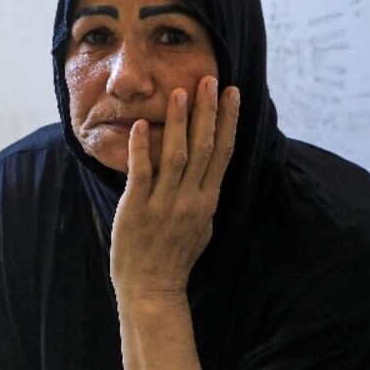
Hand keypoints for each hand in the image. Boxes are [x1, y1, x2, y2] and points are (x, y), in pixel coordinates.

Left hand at [110, 76, 239, 299]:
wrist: (152, 289)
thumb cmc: (175, 258)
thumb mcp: (202, 227)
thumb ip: (205, 197)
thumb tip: (212, 173)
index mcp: (207, 201)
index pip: (223, 152)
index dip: (228, 120)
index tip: (233, 92)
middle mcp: (190, 199)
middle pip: (204, 147)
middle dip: (208, 111)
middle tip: (211, 80)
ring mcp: (164, 204)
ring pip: (175, 155)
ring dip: (178, 123)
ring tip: (180, 93)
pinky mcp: (136, 210)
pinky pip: (141, 174)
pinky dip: (140, 149)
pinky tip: (139, 126)